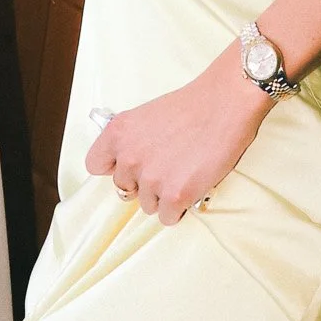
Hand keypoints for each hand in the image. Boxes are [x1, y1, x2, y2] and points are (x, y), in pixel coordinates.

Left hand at [84, 46, 271, 225]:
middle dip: (143, 182)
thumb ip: (130, 141)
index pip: (95, 165)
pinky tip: (191, 186)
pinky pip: (167, 218)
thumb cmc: (191, 107)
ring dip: (163, 195)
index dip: (114, 167)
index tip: (128, 165)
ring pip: (147, 204)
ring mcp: (151, 179)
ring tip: (183, 171)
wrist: (225, 103)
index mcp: (118, 133)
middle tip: (167, 165)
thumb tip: (125, 165)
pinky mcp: (175, 196)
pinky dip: (179, 208)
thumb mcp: (146, 116)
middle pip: (124, 188)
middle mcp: (129, 157)